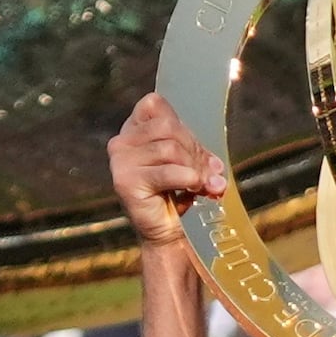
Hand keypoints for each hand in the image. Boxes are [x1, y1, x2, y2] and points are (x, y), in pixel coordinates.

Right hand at [109, 93, 232, 254]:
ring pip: (170, 148)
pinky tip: (194, 190)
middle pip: (167, 127)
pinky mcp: (125, 181)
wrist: (166, 232)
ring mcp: (120, 161)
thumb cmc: (176, 194)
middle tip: (209, 172)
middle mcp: (121, 142)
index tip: (195, 150)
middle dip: (194, 149)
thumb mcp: (188, 162)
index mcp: (133, 130)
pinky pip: (168, 172)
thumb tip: (215, 166)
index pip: (155, 104)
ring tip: (204, 185)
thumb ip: (196, 152)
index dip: (181, 124)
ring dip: (194, 167)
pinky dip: (189, 180)